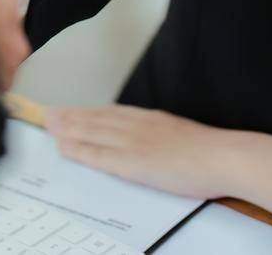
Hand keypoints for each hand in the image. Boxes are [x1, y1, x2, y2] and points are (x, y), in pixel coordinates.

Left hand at [46, 105, 271, 217]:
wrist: (225, 157)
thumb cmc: (211, 151)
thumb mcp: (183, 134)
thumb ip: (165, 135)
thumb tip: (157, 143)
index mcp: (152, 119)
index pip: (112, 113)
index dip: (89, 112)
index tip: (72, 111)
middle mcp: (139, 125)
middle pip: (97, 119)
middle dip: (70, 116)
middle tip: (47, 114)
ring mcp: (135, 142)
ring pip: (93, 132)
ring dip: (68, 128)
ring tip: (47, 125)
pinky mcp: (134, 161)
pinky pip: (99, 155)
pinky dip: (79, 149)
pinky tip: (64, 146)